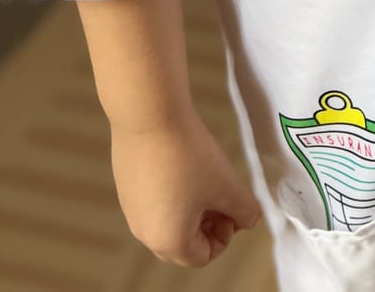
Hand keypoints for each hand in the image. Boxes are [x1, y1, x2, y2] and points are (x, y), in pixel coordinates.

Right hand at [110, 108, 262, 266]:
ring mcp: (131, 210)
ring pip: (168, 222)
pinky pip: (154, 202)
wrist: (150, 118)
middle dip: (208, 225)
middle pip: (183, 244)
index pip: (203, 256)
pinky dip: (172, 193)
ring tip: (204, 177)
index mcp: (169, 242)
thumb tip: (248, 219)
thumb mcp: (228, 186)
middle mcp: (144, 233)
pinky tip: (183, 164)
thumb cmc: (190, 157)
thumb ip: (245, 211)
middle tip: (221, 195)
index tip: (232, 206)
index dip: (226, 235)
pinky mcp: (125, 187)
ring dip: (191, 209)